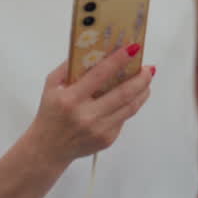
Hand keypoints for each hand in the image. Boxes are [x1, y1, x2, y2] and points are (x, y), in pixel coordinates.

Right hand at [26, 45, 154, 167]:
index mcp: (71, 98)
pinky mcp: (107, 139)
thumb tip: (91, 49)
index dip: (119, 60)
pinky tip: (133, 96)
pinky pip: (123, 118)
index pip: (100, 75)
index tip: (133, 48)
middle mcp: (87, 115)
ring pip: (129, 107)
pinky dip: (130, 105)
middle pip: (123, 93)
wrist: (49, 148)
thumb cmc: (50, 113)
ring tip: (147, 79)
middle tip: (148, 67)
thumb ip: (68, 67)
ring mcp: (99, 130)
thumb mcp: (51, 86)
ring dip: (142, 91)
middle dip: (140, 78)